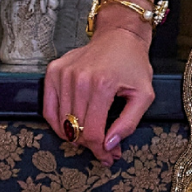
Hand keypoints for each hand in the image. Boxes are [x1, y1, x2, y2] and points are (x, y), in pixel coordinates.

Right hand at [43, 17, 154, 165]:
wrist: (119, 35)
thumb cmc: (133, 64)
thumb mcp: (144, 94)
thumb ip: (129, 123)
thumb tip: (109, 145)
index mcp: (102, 84)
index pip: (91, 132)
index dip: (99, 150)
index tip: (108, 157)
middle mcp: (79, 78)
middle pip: (76, 129)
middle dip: (90, 145)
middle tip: (102, 148)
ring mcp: (63, 74)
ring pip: (61, 122)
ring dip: (74, 135)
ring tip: (89, 135)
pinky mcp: (53, 71)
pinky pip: (48, 108)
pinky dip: (58, 123)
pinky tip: (70, 126)